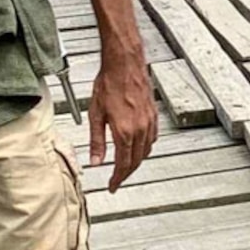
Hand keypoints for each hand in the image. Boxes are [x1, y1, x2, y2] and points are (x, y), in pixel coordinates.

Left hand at [88, 63, 157, 189]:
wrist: (125, 64)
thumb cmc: (109, 83)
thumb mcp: (96, 114)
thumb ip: (97, 141)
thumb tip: (95, 161)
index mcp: (124, 132)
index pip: (122, 164)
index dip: (117, 178)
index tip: (112, 186)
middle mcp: (140, 129)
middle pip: (136, 161)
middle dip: (126, 174)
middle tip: (118, 180)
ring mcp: (149, 122)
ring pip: (146, 151)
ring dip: (136, 162)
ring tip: (126, 166)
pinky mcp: (153, 115)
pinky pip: (152, 139)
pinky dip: (145, 148)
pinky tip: (138, 147)